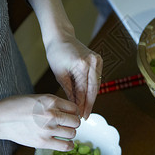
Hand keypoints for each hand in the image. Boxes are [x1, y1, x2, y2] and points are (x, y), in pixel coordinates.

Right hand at [0, 94, 80, 150]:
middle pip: (76, 121)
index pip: (74, 108)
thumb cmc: (15, 106)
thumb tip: (67, 111)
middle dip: (72, 123)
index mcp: (50, 100)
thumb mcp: (36, 98)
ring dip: (69, 134)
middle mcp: (51, 114)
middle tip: (66, 125)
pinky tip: (64, 142)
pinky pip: (65, 146)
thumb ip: (52, 103)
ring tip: (62, 133)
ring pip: (72, 134)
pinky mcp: (42, 142)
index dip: (73, 112)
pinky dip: (68, 145)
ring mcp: (47, 129)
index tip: (68, 115)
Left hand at [27, 0, 102, 119]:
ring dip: (91, 98)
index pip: (83, 90)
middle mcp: (93, 62)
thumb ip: (69, 91)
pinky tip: (88, 99)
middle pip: (93, 90)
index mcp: (82, 65)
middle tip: (85, 117)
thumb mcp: (60, 74)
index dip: (82, 105)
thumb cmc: (56, 52)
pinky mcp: (98, 60)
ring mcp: (97, 60)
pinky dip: (92, 89)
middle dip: (89, 104)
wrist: (61, 36)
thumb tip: (74, 106)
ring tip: (86, 111)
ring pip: (96, 85)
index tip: (80, 116)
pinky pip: (96, 79)